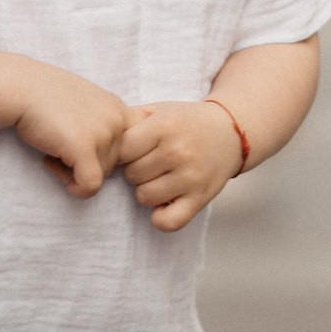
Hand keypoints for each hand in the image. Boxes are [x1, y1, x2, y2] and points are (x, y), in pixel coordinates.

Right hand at [11, 64, 132, 196]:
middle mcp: (117, 120)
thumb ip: (101, 124)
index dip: (107, 154)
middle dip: (85, 164)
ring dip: (73, 171)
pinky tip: (51, 165)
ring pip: (100, 176)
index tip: (81, 145)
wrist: (19, 87)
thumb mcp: (84, 103)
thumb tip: (112, 159)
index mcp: (119, 109)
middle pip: (113, 165)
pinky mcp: (85, 148)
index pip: (134, 147)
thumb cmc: (45, 96)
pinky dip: (74, 187)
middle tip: (58, 148)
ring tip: (51, 148)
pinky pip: (90, 186)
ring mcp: (103, 133)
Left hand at [117, 98, 242, 231]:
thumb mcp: (159, 110)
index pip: (122, 150)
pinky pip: (169, 221)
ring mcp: (190, 177)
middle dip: (136, 170)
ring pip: (144, 197)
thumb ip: (129, 119)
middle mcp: (177, 151)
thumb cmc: (186, 121)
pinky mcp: (201, 198)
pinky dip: (161, 217)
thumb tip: (99, 137)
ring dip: (147, 190)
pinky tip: (164, 203)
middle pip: (131, 175)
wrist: (231, 131)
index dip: (122, 153)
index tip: (131, 151)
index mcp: (164, 127)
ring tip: (159, 178)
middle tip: (150, 163)